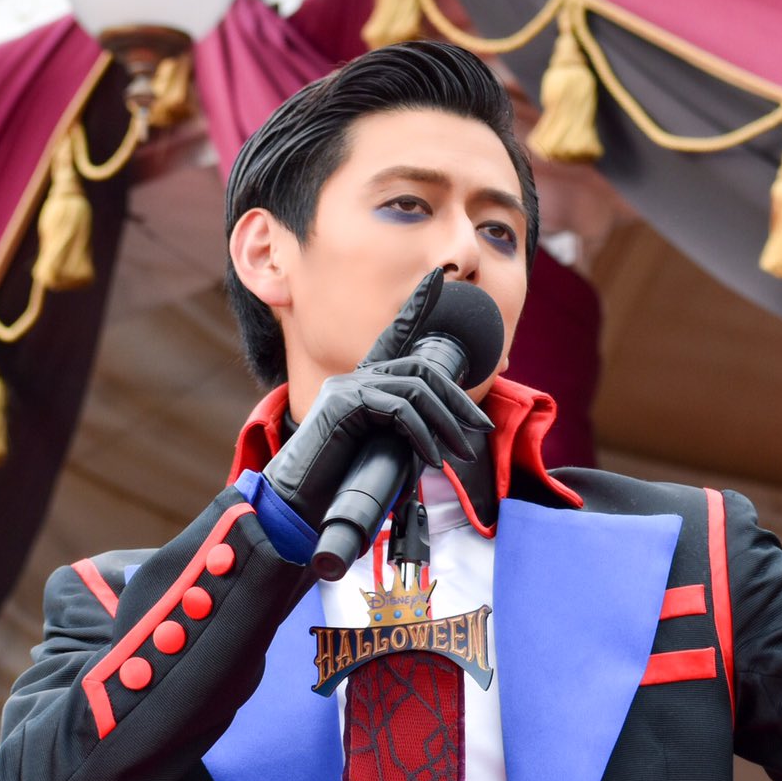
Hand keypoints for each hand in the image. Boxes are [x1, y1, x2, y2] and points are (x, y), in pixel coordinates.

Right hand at [261, 270, 492, 529]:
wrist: (300, 504)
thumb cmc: (341, 481)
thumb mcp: (382, 446)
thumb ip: (406, 427)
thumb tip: (447, 427)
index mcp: (365, 382)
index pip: (396, 334)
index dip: (418, 304)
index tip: (440, 277)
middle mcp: (355, 376)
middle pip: (422, 369)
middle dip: (458, 399)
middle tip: (481, 428)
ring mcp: (347, 387)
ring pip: (416, 390)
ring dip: (447, 424)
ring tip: (463, 454)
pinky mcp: (344, 404)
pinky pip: (399, 410)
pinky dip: (422, 435)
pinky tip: (432, 459)